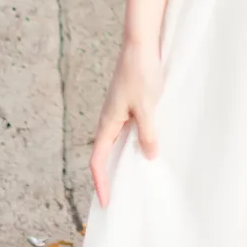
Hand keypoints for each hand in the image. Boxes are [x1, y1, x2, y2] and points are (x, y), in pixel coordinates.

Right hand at [89, 40, 163, 208]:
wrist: (141, 45)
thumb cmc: (141, 73)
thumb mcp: (147, 107)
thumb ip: (147, 133)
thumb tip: (148, 156)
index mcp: (108, 122)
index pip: (98, 160)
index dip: (101, 182)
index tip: (106, 202)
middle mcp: (109, 119)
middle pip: (104, 155)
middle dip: (108, 177)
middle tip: (117, 198)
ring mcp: (117, 112)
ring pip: (115, 143)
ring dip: (120, 161)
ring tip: (132, 179)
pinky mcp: (127, 104)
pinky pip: (125, 131)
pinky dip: (130, 145)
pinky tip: (144, 148)